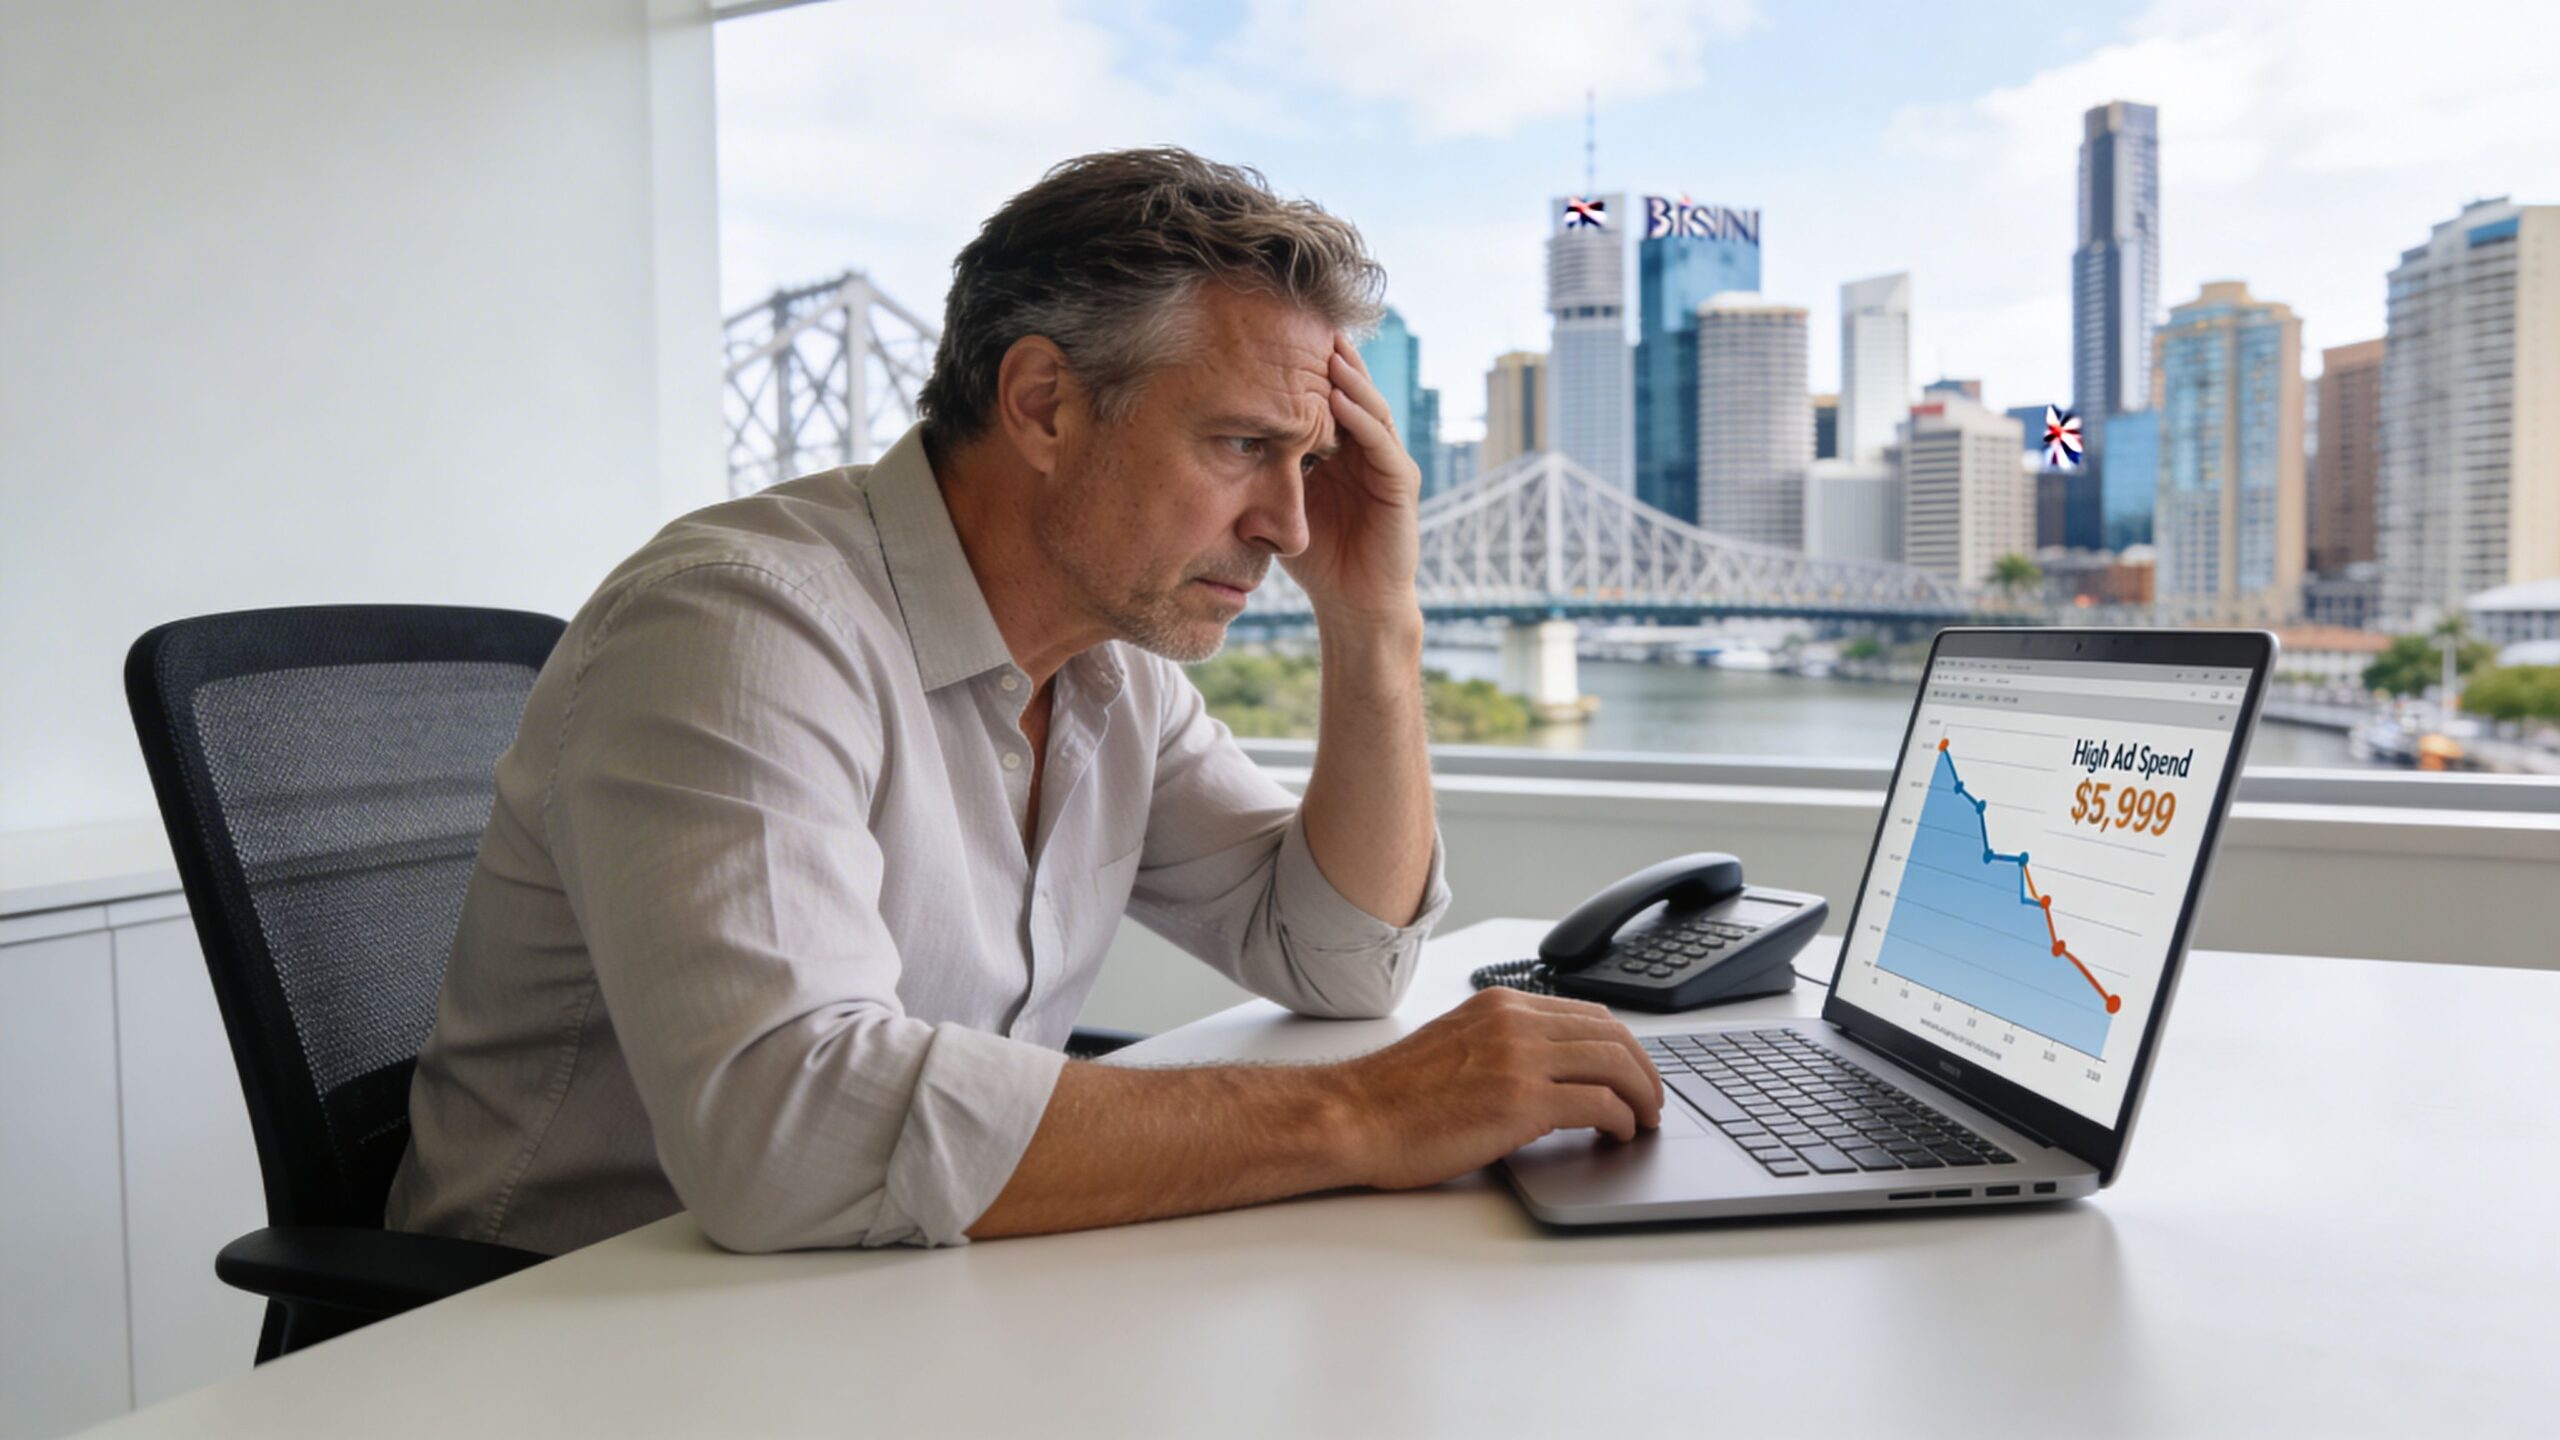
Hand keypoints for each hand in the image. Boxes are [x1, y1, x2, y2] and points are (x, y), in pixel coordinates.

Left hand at [1284, 333, 1423, 627]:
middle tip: (1305, 321)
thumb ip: (1263, 468)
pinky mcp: (1401, 486)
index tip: (1276, 335)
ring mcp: (1388, 465)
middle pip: (1352, 391)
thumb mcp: (1279, 502)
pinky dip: (1363, 420)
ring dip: (1350, 379)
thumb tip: (1213, 437)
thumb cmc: (1315, 559)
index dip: (1306, 368)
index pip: (1326, 397)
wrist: (1352, 606)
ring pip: (1370, 409)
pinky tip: (1340, 399)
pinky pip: (1382, 444)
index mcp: (1342, 451)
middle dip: (1331, 358)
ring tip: (1326, 350)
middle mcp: (1368, 450)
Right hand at [1331, 987, 1664, 1190]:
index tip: (1632, 1072)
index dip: (1622, 1045)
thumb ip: (1502, 1046)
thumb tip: (1548, 1073)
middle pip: (1612, 1034)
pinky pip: (1599, 1104)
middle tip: (1652, 1100)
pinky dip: (1622, 1119)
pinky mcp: (1521, 1102)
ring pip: (1615, 1064)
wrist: (1354, 1117)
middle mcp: (1515, 1023)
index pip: (1587, 1014)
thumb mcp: (1456, 1046)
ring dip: (1642, 1096)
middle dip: (1644, 1070)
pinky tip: (1619, 1135)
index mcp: (1500, 1006)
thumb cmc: (1394, 1096)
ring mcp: (1520, 1059)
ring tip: (1645, 1120)